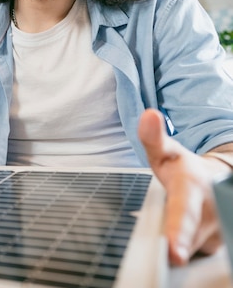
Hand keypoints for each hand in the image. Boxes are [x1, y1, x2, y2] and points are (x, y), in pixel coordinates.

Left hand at [138, 108, 223, 264]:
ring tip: (171, 231)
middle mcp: (213, 211)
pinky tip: (179, 239)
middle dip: (172, 244)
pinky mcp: (221, 245)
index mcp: (194, 187)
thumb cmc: (184, 168)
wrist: (218, 179)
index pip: (184, 212)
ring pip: (191, 249)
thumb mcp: (166, 151)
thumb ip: (153, 138)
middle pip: (186, 239)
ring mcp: (221, 231)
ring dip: (178, 243)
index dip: (179, 233)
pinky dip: (184, 249)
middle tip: (161, 250)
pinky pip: (195, 254)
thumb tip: (148, 115)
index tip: (175, 253)